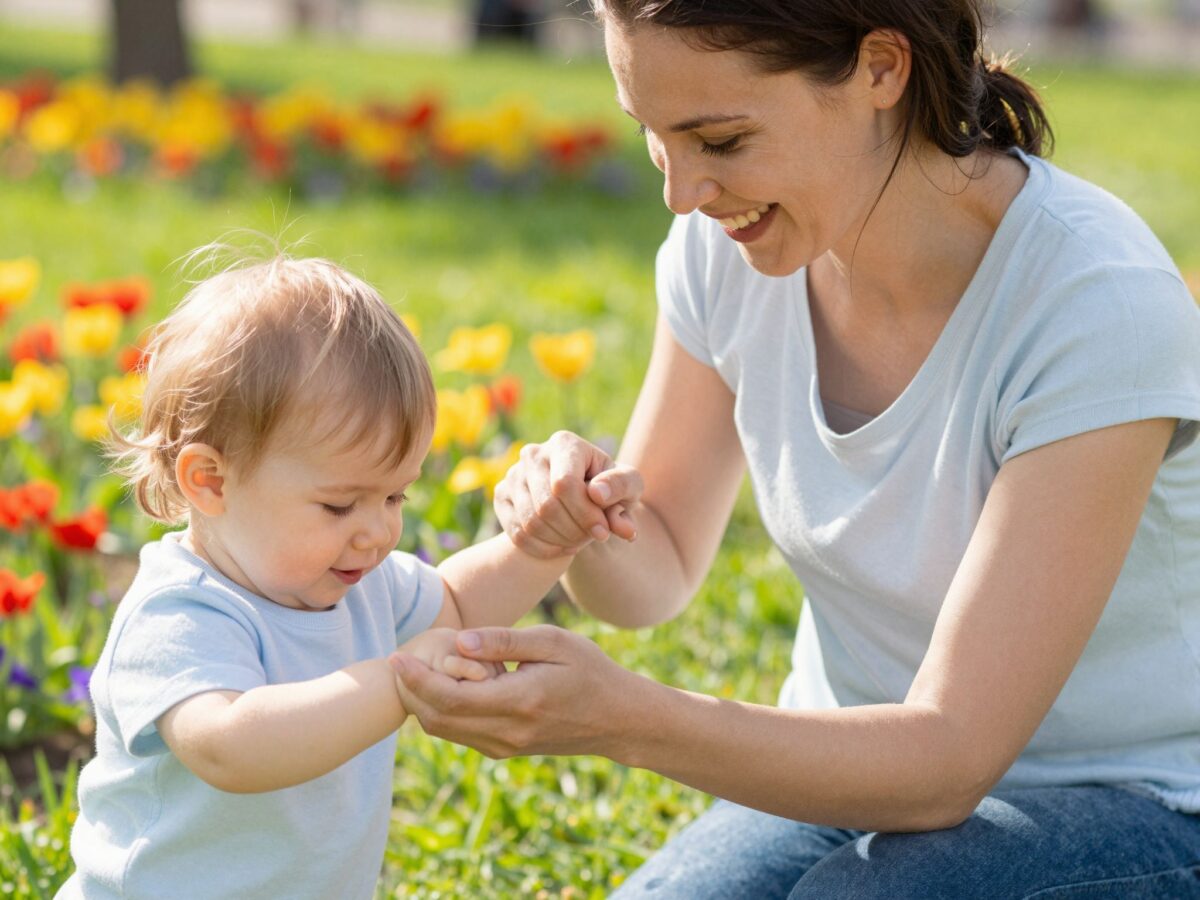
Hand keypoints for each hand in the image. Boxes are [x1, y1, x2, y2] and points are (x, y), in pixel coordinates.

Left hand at [388, 625, 637, 758]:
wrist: (618, 720)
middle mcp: (507, 732)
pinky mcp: (505, 750)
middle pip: (437, 719)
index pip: (450, 697)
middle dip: (409, 691)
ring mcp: (505, 747)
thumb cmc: (590, 671)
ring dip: (423, 702)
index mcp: (519, 701)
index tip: (396, 656)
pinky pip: (460, 733)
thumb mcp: (554, 642)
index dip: (416, 679)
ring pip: (444, 730)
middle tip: (396, 660)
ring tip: (415, 669)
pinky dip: (443, 710)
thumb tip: (459, 642)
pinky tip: (445, 683)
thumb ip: (504, 642)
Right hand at [494, 431, 643, 558]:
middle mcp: (533, 454)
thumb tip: (599, 495)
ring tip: (579, 541)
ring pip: (531, 522)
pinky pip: (518, 533)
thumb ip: (622, 488)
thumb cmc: (609, 489)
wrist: (583, 497)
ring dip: (560, 540)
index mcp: (565, 444)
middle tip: (592, 538)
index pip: (565, 484)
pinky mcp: (502, 495)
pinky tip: (561, 546)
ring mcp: (513, 474)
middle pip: (547, 506)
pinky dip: (543, 548)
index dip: (584, 513)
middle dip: (574, 530)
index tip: (603, 532)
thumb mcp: (628, 485)